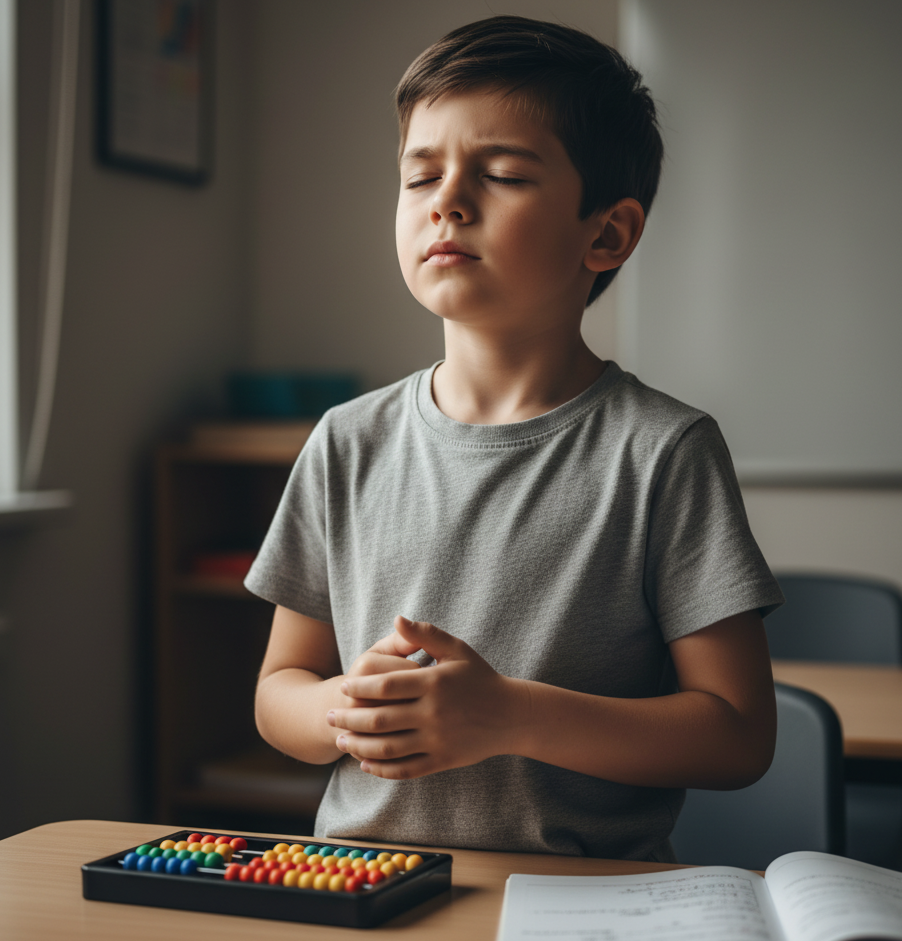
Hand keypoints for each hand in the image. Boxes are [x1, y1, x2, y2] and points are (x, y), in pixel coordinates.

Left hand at [327, 616, 526, 778]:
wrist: (511, 716)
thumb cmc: (480, 677)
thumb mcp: (456, 649)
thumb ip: (425, 634)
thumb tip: (396, 618)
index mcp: (434, 683)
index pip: (385, 686)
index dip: (359, 687)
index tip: (343, 686)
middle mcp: (434, 714)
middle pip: (380, 719)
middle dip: (349, 718)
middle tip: (331, 715)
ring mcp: (437, 740)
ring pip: (387, 748)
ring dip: (359, 745)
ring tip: (341, 739)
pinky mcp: (442, 761)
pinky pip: (405, 769)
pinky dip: (381, 769)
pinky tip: (365, 762)